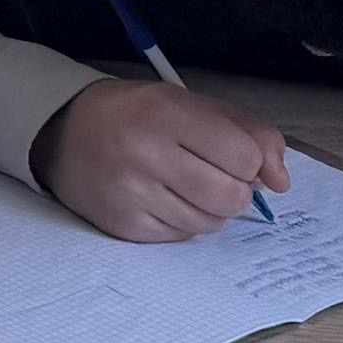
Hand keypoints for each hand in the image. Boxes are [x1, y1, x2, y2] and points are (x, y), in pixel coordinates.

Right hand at [35, 77, 291, 240]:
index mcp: (167, 112)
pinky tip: (160, 199)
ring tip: (181, 186)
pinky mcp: (122, 225)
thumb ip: (250, 133)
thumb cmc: (138, 115)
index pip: (245, 157)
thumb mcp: (192, 104)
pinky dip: (180, 222)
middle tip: (210, 175)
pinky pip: (180, 238)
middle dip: (233, 191)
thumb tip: (281, 183)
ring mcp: (130, 193)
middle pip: (231, 197)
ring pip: (209, 225)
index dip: (248, 161)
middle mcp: (145, 152)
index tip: (228, 154)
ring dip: (208, 210)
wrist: (61, 130)